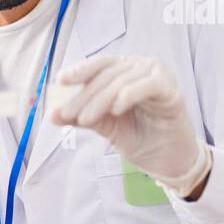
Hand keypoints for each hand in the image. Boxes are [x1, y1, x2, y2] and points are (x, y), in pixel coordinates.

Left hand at [50, 54, 210, 194]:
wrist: (165, 159)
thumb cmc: (138, 136)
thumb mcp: (104, 125)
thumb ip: (81, 117)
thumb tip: (52, 115)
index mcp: (124, 70)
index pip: (99, 64)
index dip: (80, 70)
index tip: (60, 80)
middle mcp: (140, 67)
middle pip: (107, 74)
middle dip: (84, 96)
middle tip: (67, 114)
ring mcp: (158, 75)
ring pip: (122, 81)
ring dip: (100, 100)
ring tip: (85, 119)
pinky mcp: (171, 90)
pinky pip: (148, 85)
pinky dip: (129, 95)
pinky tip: (116, 110)